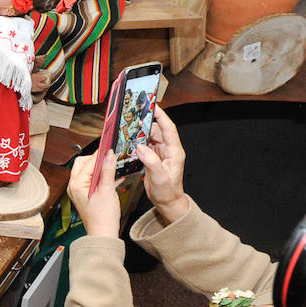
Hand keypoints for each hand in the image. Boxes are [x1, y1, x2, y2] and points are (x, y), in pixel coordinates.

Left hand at [67, 152, 123, 238]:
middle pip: (84, 164)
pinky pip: (94, 180)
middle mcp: (75, 186)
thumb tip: (109, 155)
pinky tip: (115, 177)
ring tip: (114, 165)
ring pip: (90, 172)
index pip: (87, 162)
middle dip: (97, 159)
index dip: (99, 154)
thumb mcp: (107, 190)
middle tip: (110, 156)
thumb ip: (108, 170)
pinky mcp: (87, 194)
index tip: (108, 147)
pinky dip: (103, 177)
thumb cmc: (102, 218)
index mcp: (76, 184)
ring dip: (102, 168)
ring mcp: (80, 191)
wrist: (103, 234)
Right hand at [135, 106, 188, 223]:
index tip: (154, 106)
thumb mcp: (160, 177)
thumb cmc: (168, 191)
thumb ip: (151, 161)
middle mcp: (168, 150)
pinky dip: (139, 142)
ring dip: (141, 134)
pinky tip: (132, 143)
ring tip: (131, 131)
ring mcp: (161, 153)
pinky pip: (146, 145)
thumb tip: (141, 147)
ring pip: (150, 137)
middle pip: (157, 130)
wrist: (167, 201)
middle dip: (146, 124)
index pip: (169, 129)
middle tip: (135, 119)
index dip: (162, 116)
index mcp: (174, 152)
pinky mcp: (153, 157)